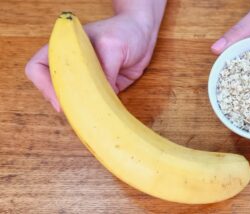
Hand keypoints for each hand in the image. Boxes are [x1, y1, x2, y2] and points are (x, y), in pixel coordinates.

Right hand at [26, 13, 159, 111]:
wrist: (144, 34)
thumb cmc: (126, 31)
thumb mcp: (113, 47)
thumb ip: (105, 71)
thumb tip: (101, 98)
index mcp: (64, 48)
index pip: (38, 68)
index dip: (45, 86)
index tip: (61, 101)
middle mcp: (71, 65)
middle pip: (54, 89)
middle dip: (63, 102)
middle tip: (78, 113)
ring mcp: (86, 78)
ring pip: (73, 100)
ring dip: (79, 109)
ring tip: (92, 116)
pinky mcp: (102, 88)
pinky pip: (93, 104)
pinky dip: (96, 112)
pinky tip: (104, 116)